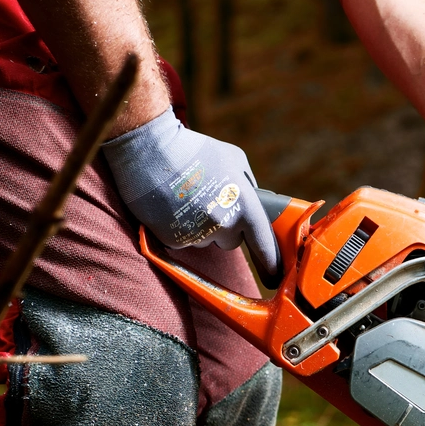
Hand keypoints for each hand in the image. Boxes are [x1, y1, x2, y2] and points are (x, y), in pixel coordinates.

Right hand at [102, 110, 280, 281]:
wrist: (150, 150)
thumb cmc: (196, 150)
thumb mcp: (235, 160)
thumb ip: (249, 186)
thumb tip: (254, 206)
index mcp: (245, 205)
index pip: (264, 244)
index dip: (270, 263)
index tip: (274, 276)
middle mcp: (224, 224)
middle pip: (232, 242)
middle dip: (225, 228)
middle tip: (209, 201)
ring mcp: (198, 234)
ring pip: (206, 241)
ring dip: (200, 226)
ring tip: (187, 198)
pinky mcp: (174, 240)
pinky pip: (184, 241)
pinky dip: (180, 228)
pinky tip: (172, 206)